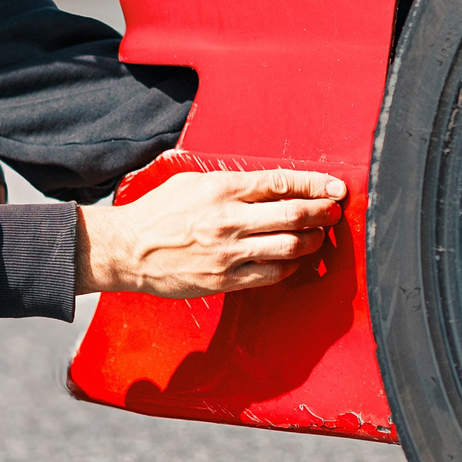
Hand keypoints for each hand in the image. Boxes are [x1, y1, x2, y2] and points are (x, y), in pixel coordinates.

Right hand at [75, 169, 347, 297]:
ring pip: (290, 246)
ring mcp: (229, 252)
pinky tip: (294, 260)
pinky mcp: (225, 279)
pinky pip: (272, 274)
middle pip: (294, 214)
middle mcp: (229, 219)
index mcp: (221, 189)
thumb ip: (232, 182)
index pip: (281, 182)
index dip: (314, 183)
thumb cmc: (158, 212)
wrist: (127, 250)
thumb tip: (272, 185)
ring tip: (319, 236)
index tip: (334, 187)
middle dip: (323, 212)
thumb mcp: (193, 182)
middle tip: (334, 211)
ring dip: (313, 240)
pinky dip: (290, 266)